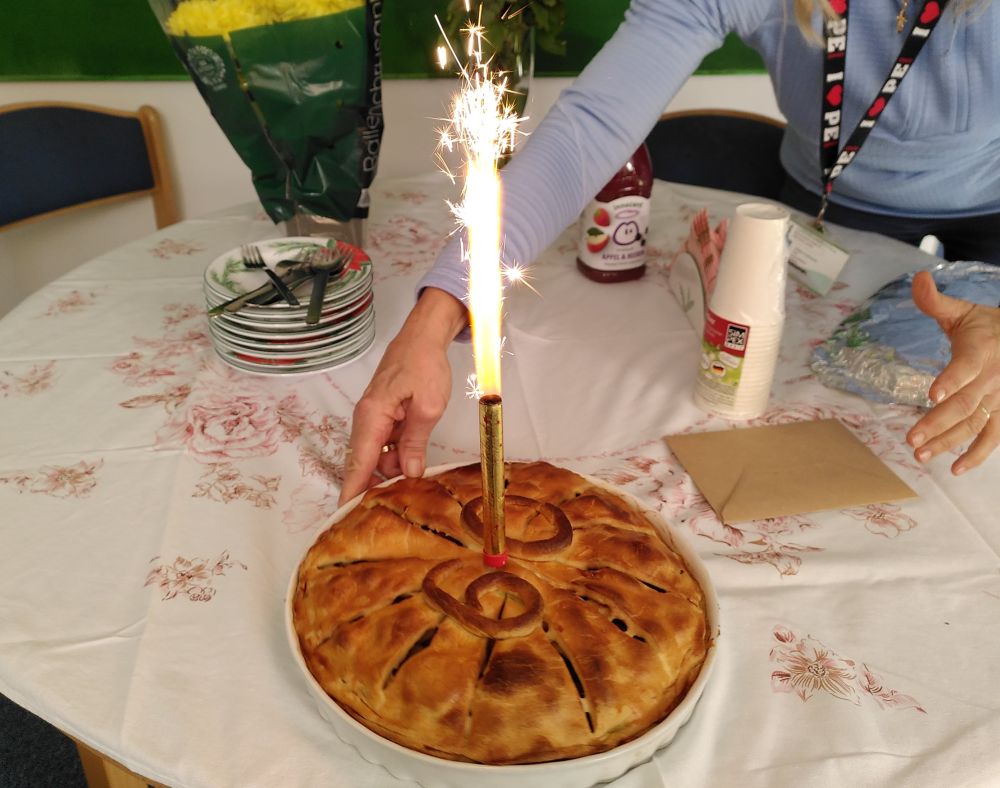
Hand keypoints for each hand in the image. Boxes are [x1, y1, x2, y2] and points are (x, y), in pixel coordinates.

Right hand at [339, 288, 468, 504]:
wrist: (422, 337)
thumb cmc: (424, 365)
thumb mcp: (428, 407)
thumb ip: (416, 442)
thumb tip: (409, 473)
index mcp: (372, 416)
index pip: (358, 462)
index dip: (353, 490)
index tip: (345, 515)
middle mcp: (366, 419)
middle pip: (366, 462)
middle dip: (379, 483)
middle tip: (398, 502)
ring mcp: (374, 418)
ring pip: (377, 454)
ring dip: (394, 467)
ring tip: (417, 475)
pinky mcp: (383, 416)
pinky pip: (385, 443)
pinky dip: (398, 454)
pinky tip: (415, 460)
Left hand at [907, 270, 999, 473]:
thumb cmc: (987, 326)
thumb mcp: (963, 311)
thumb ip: (936, 301)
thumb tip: (918, 277)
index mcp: (980, 351)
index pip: (965, 367)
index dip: (950, 380)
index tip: (932, 393)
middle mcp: (992, 379)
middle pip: (965, 404)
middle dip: (938, 422)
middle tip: (910, 438)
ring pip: (975, 425)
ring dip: (950, 443)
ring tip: (921, 455)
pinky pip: (994, 437)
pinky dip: (977, 455)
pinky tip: (956, 469)